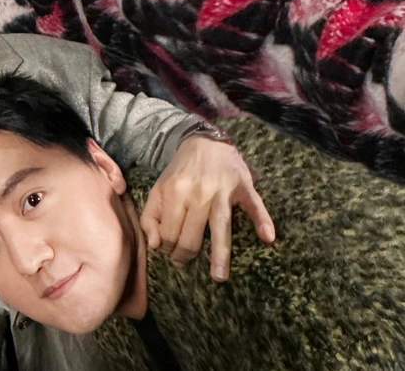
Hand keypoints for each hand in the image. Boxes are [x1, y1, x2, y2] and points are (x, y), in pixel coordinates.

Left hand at [140, 135, 274, 281]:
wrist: (205, 142)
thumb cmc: (181, 172)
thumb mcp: (159, 189)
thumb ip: (151, 216)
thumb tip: (155, 245)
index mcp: (174, 192)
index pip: (169, 232)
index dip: (167, 247)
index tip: (169, 252)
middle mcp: (198, 193)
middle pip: (192, 235)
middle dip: (185, 255)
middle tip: (184, 263)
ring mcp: (222, 191)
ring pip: (220, 226)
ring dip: (220, 253)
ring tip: (219, 276)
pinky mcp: (244, 188)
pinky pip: (255, 206)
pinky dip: (262, 220)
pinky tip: (268, 237)